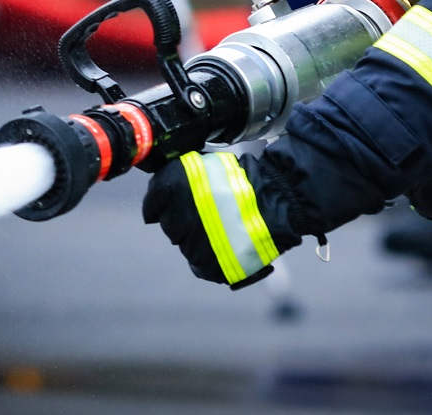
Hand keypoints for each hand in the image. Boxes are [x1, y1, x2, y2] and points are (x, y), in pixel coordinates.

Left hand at [142, 151, 304, 287]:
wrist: (278, 198)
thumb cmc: (246, 179)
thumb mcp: (207, 165)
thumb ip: (182, 179)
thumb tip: (162, 198)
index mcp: (173, 185)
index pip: (153, 202)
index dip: (160, 204)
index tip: (165, 207)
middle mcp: (176, 216)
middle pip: (170, 225)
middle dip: (184, 219)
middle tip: (211, 213)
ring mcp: (191, 244)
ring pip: (186, 245)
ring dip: (199, 237)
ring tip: (225, 227)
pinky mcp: (207, 266)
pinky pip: (200, 265)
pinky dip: (211, 257)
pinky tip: (227, 244)